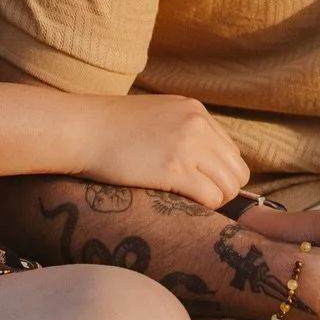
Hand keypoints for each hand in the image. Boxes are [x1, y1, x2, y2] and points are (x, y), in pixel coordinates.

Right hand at [63, 92, 249, 208]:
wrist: (82, 129)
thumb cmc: (110, 127)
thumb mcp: (157, 114)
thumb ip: (182, 129)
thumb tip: (199, 160)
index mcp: (196, 111)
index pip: (231, 150)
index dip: (220, 173)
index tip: (203, 185)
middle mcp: (198, 125)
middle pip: (237, 170)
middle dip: (224, 190)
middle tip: (200, 201)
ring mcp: (188, 146)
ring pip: (229, 186)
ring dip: (216, 201)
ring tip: (193, 205)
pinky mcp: (174, 169)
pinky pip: (210, 197)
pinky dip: (203, 208)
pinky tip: (183, 206)